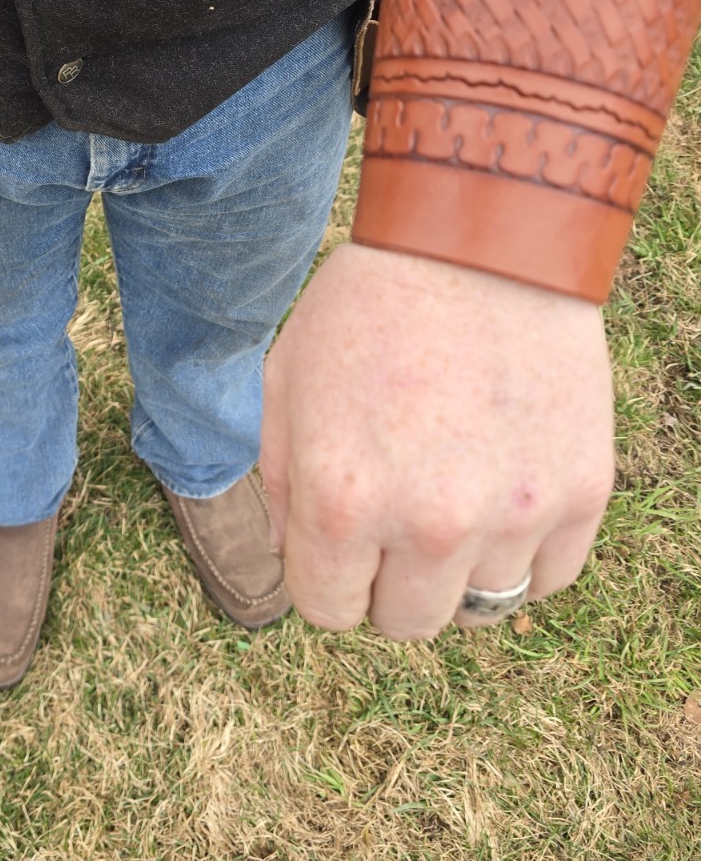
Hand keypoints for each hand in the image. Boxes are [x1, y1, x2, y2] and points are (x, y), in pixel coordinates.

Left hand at [260, 242, 614, 639]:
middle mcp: (429, 525)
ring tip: (454, 489)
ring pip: (481, 606)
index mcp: (341, 501)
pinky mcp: (580, 495)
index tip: (341, 541)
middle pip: (405, 623)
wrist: (480, 237)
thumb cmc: (370, 305)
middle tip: (397, 516)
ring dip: (460, 566)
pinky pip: (550, 577)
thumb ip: (281, 484)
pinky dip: (524, 551)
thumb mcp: (286, 383)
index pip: (327, 611)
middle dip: (388, 580)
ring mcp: (513, 515)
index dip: (327, 577)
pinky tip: (503, 490)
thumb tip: (293, 556)